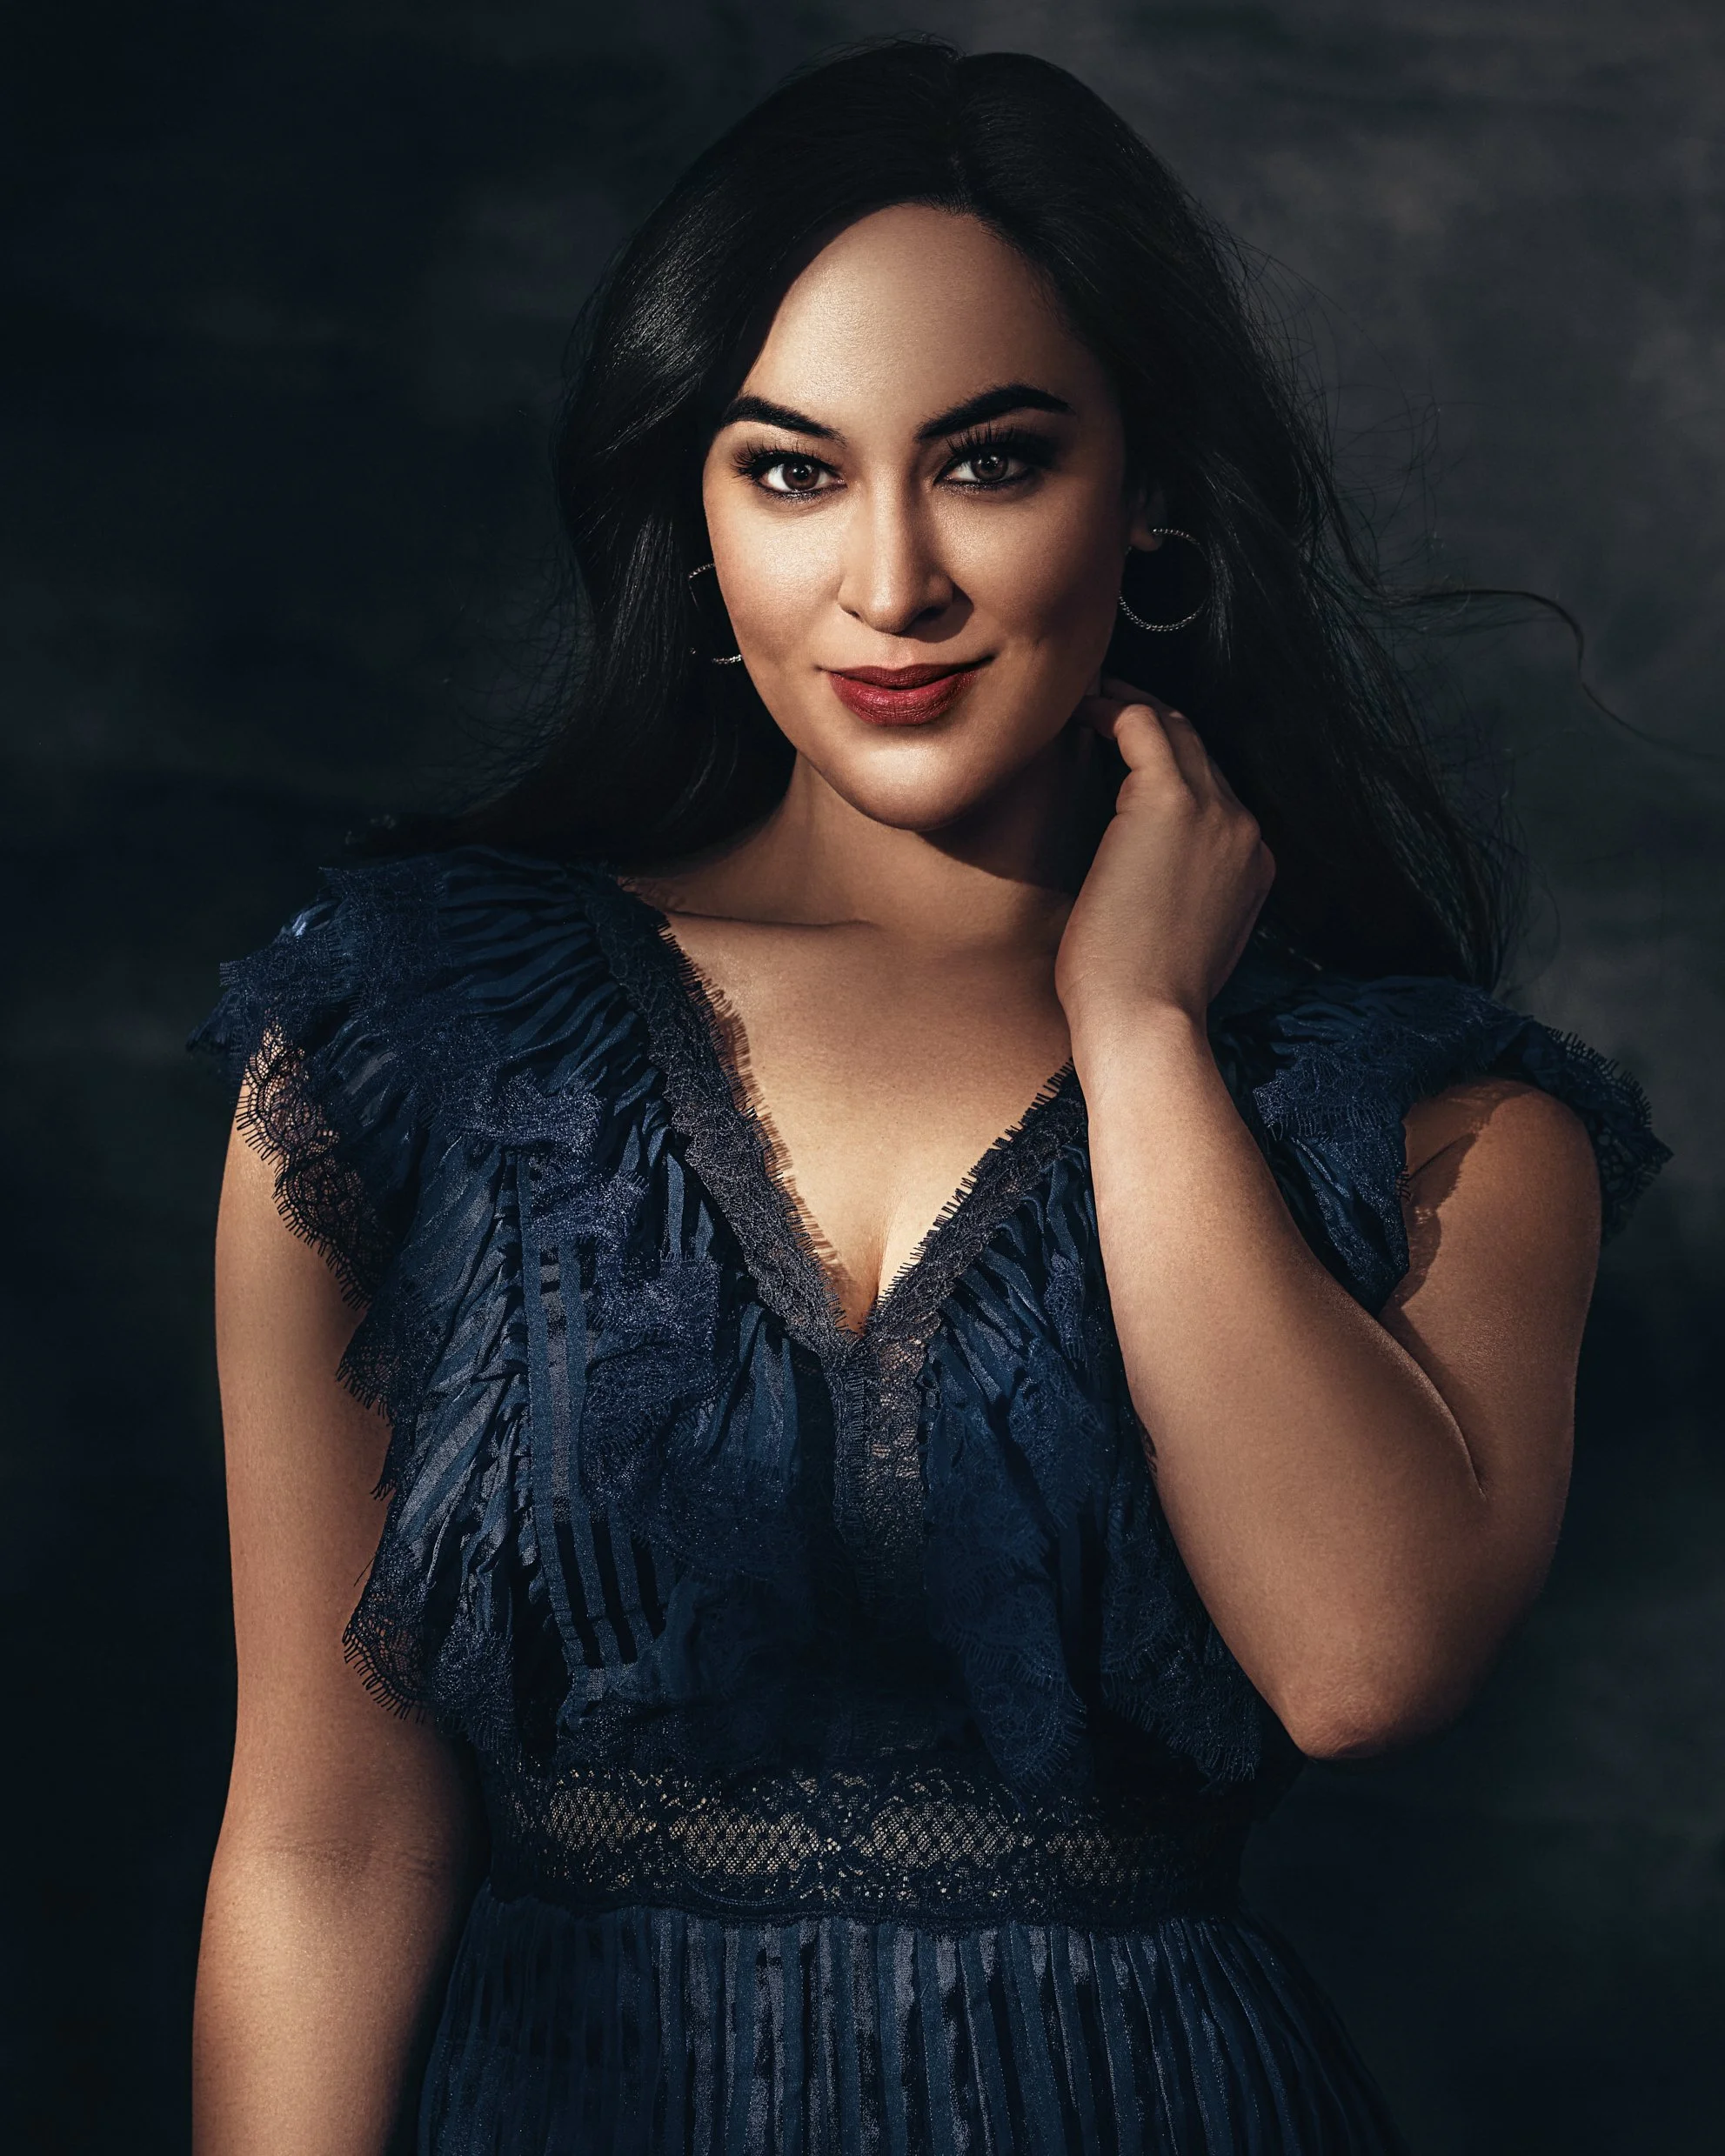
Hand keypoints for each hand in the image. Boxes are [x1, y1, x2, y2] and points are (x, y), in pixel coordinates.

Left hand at [1055, 678, 1273, 1047]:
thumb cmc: (1142, 998)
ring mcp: (1215, 811)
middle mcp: (1244, 828)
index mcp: (1252, 862)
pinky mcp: (1170, 801)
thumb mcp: (1179, 939)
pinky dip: (1112, 707)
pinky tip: (1080, 710)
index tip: (1129, 749)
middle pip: (1201, 750)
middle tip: (1106, 702)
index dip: (1172, 762)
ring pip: (1177, 729)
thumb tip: (1141, 875)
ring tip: (1089, 695)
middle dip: (1154, 720)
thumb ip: (1182, 894)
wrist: (1146, 1020)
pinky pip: (1144, 726)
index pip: (1216, 790)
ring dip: (1132, 704)